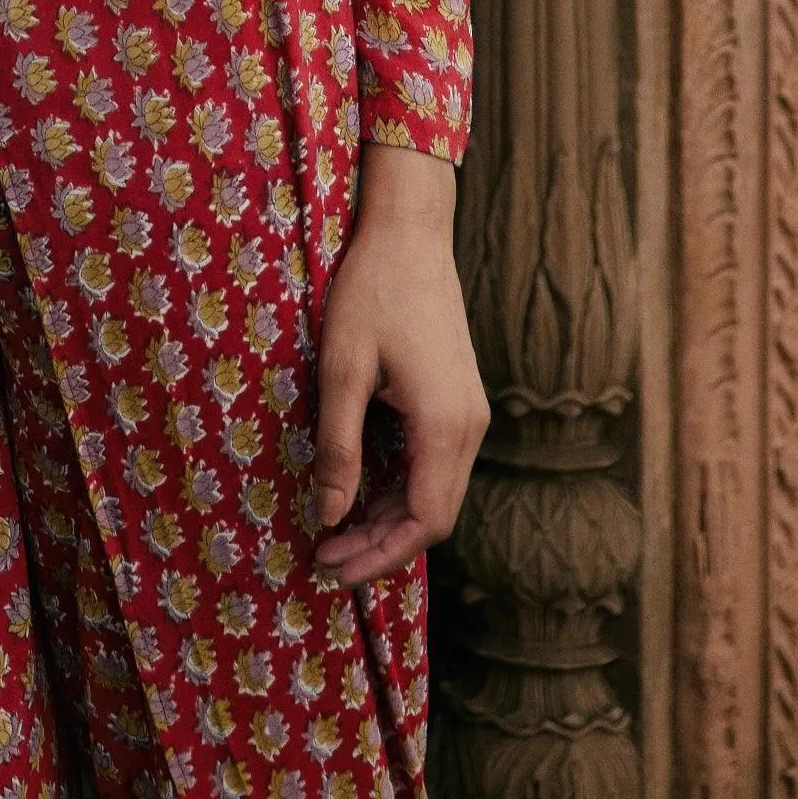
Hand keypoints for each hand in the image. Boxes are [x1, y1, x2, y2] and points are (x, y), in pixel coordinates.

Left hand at [311, 140, 489, 589]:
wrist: (410, 230)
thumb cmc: (370, 292)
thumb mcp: (342, 371)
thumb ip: (340, 449)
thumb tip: (330, 517)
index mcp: (444, 425)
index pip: (424, 522)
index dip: (380, 556)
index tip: (333, 568)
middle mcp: (469, 427)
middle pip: (434, 515)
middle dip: (382, 545)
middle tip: (327, 557)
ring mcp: (470, 412)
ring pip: (437, 491)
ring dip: (391, 519)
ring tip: (337, 530)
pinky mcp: (461, 399)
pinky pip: (437, 464)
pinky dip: (402, 488)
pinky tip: (364, 490)